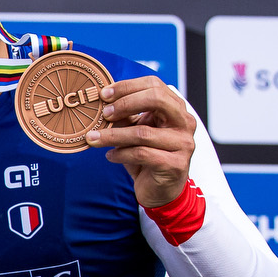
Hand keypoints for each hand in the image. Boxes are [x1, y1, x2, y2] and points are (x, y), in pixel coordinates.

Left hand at [88, 76, 195, 209]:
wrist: (161, 190)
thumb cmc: (148, 157)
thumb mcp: (135, 131)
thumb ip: (125, 117)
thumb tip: (101, 103)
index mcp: (175, 109)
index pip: (155, 85)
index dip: (127, 87)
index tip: (104, 95)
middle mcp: (184, 122)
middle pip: (156, 100)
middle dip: (125, 104)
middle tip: (104, 113)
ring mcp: (183, 144)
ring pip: (142, 132)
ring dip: (112, 135)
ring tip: (93, 138)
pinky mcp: (175, 164)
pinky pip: (141, 154)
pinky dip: (121, 154)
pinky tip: (110, 156)